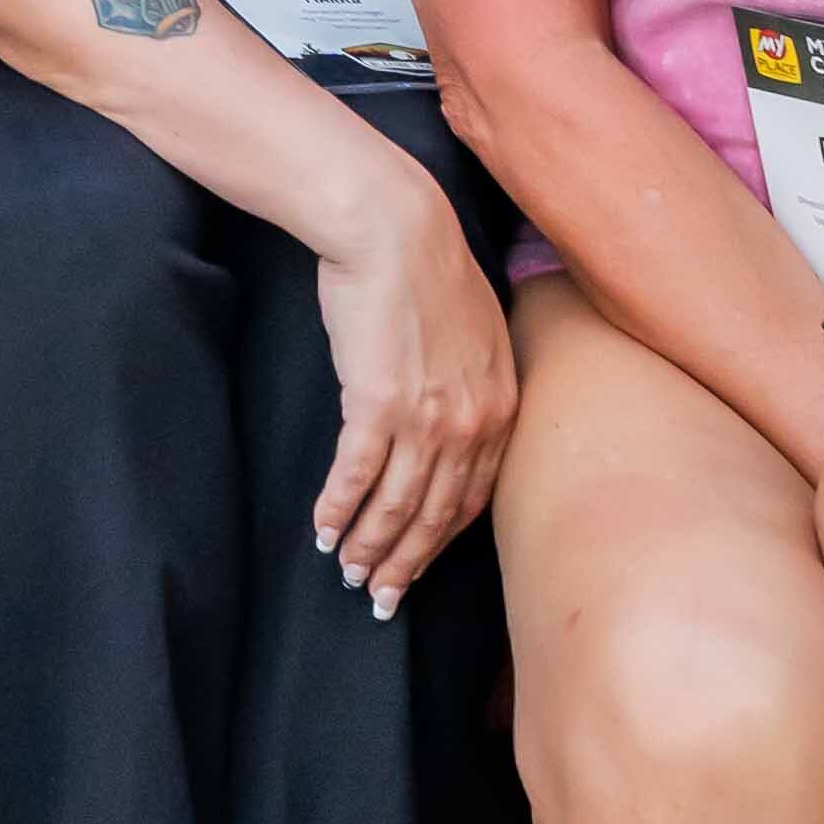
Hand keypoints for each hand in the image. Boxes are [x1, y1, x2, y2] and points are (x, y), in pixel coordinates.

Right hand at [294, 176, 515, 617]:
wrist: (394, 227)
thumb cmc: (429, 267)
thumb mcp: (480, 329)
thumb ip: (477, 381)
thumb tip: (457, 414)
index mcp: (502, 406)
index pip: (473, 496)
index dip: (440, 539)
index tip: (418, 564)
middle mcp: (472, 424)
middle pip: (436, 515)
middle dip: (406, 562)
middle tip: (380, 597)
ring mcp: (426, 418)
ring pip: (396, 506)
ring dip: (368, 545)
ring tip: (346, 571)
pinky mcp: (376, 404)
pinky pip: (355, 475)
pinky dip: (337, 509)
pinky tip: (321, 529)